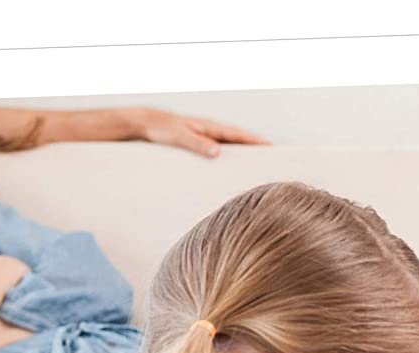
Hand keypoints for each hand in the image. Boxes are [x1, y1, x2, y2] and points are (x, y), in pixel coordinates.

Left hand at [129, 108, 270, 156]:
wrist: (145, 123)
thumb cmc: (162, 129)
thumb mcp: (180, 137)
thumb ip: (199, 144)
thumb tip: (218, 152)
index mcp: (210, 127)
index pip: (238, 134)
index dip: (255, 141)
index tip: (271, 147)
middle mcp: (210, 129)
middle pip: (239, 138)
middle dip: (255, 146)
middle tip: (272, 156)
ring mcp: (205, 134)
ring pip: (230, 143)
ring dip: (243, 150)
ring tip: (257, 162)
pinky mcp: (199, 141)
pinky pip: (220, 147)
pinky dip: (230, 153)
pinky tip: (231, 163)